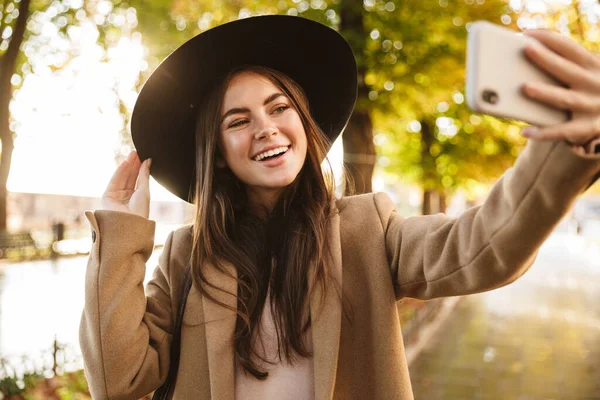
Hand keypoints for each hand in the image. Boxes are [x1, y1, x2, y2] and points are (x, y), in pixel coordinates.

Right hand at [100, 150, 151, 218]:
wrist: (129, 224)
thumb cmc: (140, 210)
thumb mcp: (144, 190)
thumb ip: (144, 175)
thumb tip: (148, 161)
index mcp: (136, 197)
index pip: (138, 179)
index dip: (140, 167)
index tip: (143, 156)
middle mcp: (126, 196)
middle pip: (130, 176)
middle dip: (133, 164)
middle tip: (137, 152)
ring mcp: (117, 195)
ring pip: (122, 177)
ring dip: (127, 165)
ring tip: (132, 154)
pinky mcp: (108, 196)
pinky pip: (114, 181)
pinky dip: (119, 171)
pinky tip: (125, 163)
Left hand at [519, 29, 599, 146]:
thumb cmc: (588, 90)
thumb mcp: (585, 74)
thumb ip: (564, 67)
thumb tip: (525, 61)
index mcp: (594, 65)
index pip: (570, 48)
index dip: (550, 39)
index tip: (526, 34)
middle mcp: (595, 83)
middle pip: (567, 70)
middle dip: (546, 59)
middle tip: (526, 49)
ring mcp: (592, 105)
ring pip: (565, 99)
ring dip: (545, 93)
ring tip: (525, 87)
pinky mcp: (588, 127)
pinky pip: (563, 131)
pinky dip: (544, 132)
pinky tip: (525, 132)